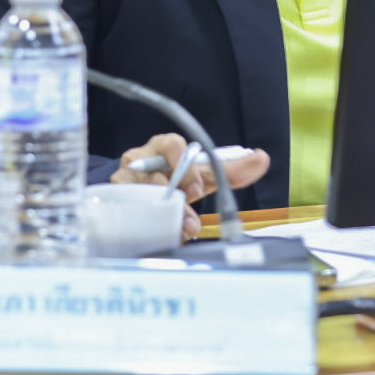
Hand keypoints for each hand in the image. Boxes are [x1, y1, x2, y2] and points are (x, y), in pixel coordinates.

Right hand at [110, 133, 269, 239]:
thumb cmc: (175, 179)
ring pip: (142, 192)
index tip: (197, 189)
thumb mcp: (203, 175)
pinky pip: (125, 205)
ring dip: (162, 211)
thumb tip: (262, 158)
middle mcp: (143, 158)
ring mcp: (125, 177)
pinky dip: (142, 218)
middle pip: (157, 173)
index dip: (185, 166)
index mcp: (166, 147)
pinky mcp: (113, 194)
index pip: (173, 146)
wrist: (141, 195)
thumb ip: (231, 170)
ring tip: (179, 228)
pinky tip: (154, 229)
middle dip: (176, 196)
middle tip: (190, 215)